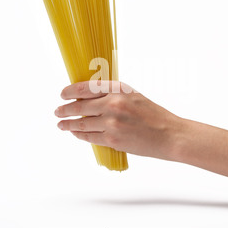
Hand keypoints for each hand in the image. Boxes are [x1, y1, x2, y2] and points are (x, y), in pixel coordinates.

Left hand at [54, 81, 183, 160]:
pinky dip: (80, 135)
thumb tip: (90, 99)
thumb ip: (113, 95)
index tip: (63, 94)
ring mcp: (111, 123)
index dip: (70, 91)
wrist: (169, 135)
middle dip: (65, 110)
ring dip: (68, 125)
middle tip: (57, 111)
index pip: (86, 88)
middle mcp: (113, 103)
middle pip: (80, 106)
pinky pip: (89, 137)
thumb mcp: (134, 96)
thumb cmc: (155, 116)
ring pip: (81, 124)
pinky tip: (76, 134)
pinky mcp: (112, 139)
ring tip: (61, 125)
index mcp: (119, 89)